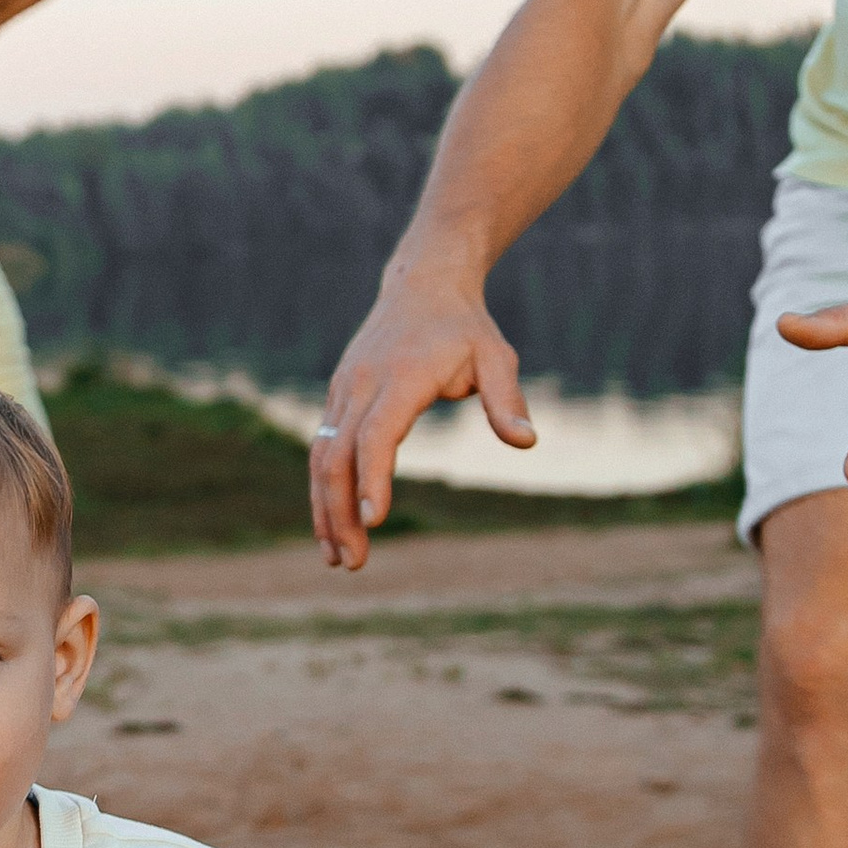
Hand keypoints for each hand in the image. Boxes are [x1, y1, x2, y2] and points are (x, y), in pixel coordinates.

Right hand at [309, 275, 535, 568]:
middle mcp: (361, 385)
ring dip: (324, 511)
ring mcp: (343, 391)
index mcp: (400, 377)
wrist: (421, 284)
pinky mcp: (337, 400)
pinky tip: (332, 528)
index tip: (374, 521)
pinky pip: (322, 451)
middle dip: (341, 513)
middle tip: (355, 563)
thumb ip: (505, 400)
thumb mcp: (496, 356)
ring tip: (338, 560)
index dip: (373, 478)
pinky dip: (322, 492)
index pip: (377, 435)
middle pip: (337, 457)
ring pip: (321, 458)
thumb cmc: (464, 327)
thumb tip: (526, 442)